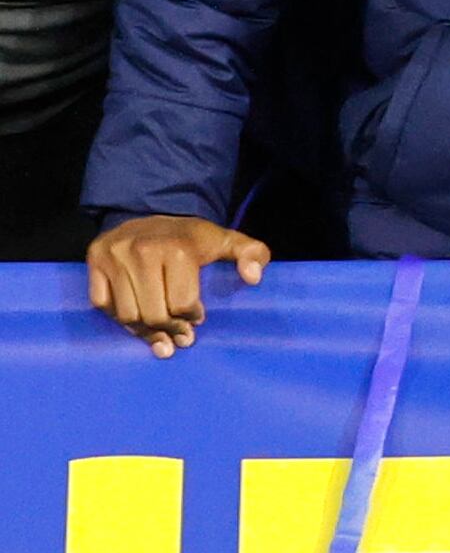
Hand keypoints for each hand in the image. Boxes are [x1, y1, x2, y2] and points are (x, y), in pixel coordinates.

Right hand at [85, 215, 268, 355]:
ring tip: (159, 337)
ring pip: (126, 314)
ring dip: (144, 332)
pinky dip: (119, 319)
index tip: (196, 319)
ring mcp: (114, 257)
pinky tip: (136, 322)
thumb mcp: (225, 240)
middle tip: (179, 338)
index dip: (192, 317)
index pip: (182, 302)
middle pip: (153, 313)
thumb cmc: (189, 237)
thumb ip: (252, 253)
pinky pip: (103, 305)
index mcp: (178, 248)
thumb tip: (253, 277)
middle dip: (169, 331)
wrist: (147, 214)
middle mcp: (142, 251)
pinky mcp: (94, 263)